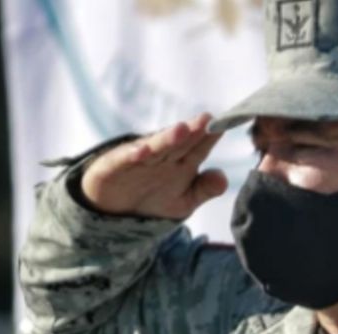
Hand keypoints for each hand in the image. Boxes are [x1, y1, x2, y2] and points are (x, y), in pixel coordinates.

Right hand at [81, 113, 227, 218]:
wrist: (114, 210)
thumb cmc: (154, 199)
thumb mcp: (184, 201)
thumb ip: (204, 189)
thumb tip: (224, 179)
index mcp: (181, 162)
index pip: (198, 148)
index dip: (210, 138)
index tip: (224, 125)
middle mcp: (161, 156)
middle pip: (179, 143)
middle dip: (192, 131)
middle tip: (206, 119)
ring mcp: (138, 159)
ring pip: (155, 147)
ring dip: (166, 138)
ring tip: (181, 130)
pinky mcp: (113, 166)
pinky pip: (123, 160)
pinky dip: (131, 155)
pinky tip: (142, 151)